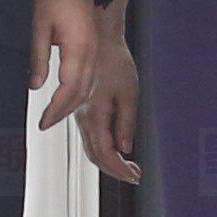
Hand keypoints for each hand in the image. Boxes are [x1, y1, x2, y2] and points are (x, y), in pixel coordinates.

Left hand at [31, 0, 98, 132]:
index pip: (69, 90)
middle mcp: (91, 53)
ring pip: (88, 87)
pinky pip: (89, 76)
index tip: (43, 122)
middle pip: (81, 93)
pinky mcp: (94, 47)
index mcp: (78, 48)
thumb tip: (35, 86)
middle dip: (63, 112)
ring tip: (55, 114)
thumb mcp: (39, 25)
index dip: (56, 110)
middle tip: (46, 124)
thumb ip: (38, 58)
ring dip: (72, 104)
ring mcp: (95, 50)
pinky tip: (67, 95)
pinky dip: (78, 92)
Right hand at [75, 35, 142, 184]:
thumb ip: (126, 123)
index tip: (136, 176)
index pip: (105, 153)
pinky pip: (90, 136)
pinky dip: (102, 148)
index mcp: (94, 114)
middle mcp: (83, 117)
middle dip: (115, 170)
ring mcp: (80, 114)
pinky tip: (116, 150)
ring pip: (91, 148)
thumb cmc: (116, 62)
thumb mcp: (129, 92)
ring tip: (129, 167)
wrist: (99, 40)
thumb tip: (125, 148)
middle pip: (95, 155)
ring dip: (109, 162)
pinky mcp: (82, 109)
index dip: (120, 169)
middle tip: (135, 175)